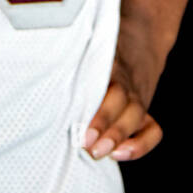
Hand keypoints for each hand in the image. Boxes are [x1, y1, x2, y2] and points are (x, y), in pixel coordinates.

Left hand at [82, 15, 166, 161]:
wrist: (141, 37)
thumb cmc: (98, 48)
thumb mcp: (85, 46)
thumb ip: (69, 60)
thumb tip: (39, 73)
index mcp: (107, 60)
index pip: (102, 78)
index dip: (96, 105)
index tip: (80, 124)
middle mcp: (125, 78)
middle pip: (120, 99)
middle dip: (104, 124)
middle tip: (85, 144)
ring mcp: (138, 95)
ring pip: (136, 115)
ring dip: (118, 137)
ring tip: (99, 154)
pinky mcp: (145, 110)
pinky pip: (153, 130)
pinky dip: (140, 145)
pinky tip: (119, 155)